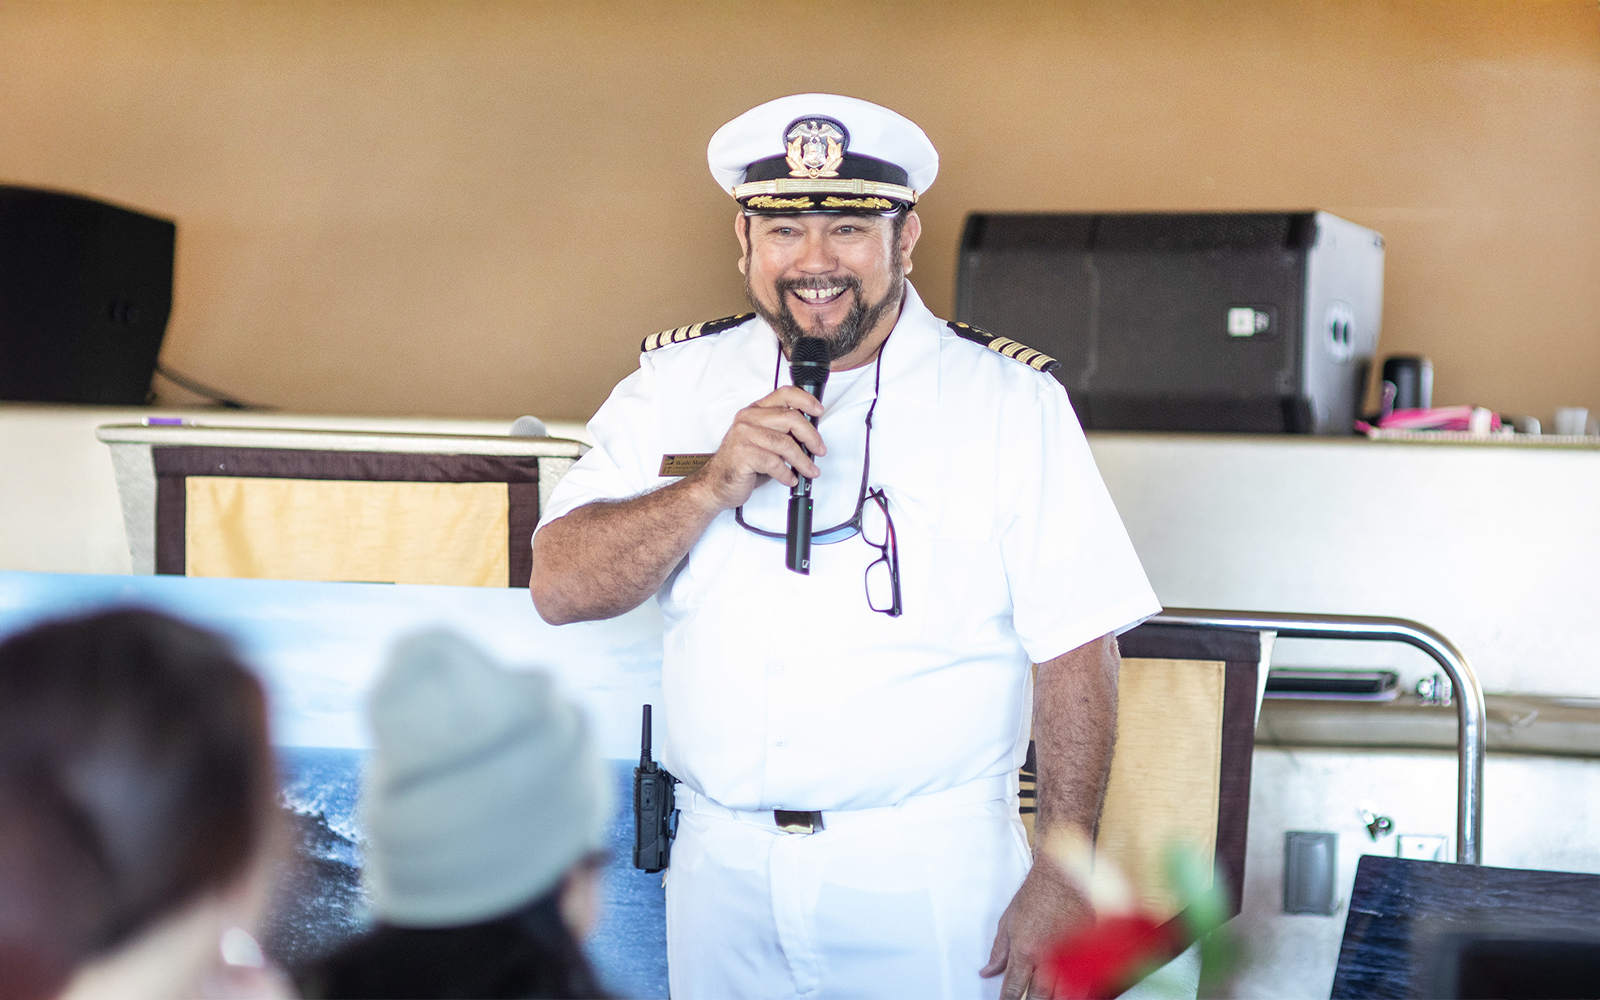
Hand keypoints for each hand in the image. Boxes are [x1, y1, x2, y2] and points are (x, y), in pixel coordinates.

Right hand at [687, 386, 825, 509]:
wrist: (715, 483)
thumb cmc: (741, 462)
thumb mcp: (763, 441)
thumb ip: (782, 432)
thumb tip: (810, 435)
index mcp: (755, 411)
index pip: (784, 394)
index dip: (805, 400)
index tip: (818, 411)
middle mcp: (748, 419)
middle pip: (790, 419)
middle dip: (811, 436)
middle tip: (819, 450)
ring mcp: (743, 435)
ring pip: (785, 443)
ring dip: (802, 460)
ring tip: (809, 470)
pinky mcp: (742, 454)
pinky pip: (774, 463)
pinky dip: (786, 473)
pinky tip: (789, 478)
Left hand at [981, 858, 1093, 999]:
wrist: (1060, 875)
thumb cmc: (1034, 894)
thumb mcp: (1007, 922)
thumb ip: (999, 952)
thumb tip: (988, 971)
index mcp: (1025, 950)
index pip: (1014, 987)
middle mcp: (1047, 956)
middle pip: (1041, 995)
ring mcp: (1070, 952)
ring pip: (1065, 991)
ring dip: (1056, 998)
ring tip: (1050, 998)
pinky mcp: (1087, 947)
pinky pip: (1086, 976)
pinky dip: (1079, 989)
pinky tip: (1074, 993)